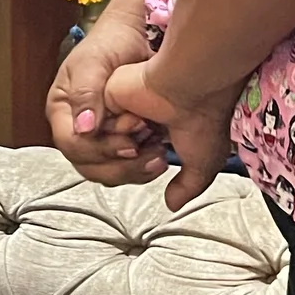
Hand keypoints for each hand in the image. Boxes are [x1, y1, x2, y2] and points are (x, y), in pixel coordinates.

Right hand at [46, 13, 168, 187]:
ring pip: (109, 170)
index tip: (129, 145)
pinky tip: (162, 152)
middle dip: (120, 167)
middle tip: (149, 157)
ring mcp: (102, 136)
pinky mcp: (125, 139)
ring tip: (159, 157)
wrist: (140, 33)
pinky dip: (144, 163)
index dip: (99, 151)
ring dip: (134, 169)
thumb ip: (86, 93)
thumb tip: (83, 128)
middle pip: (90, 166)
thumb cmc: (111, 41)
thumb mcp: (93, 61)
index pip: (72, 146)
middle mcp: (79, 129)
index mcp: (63, 112)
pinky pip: (129, 164)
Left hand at [104, 61, 238, 211]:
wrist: (191, 90)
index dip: (142, 171)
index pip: (131, 166)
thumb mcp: (202, 163)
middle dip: (132, 165)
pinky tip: (137, 118)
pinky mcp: (103, 99)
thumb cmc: (203, 119)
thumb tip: (172, 204)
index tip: (162, 163)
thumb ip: (187, 186)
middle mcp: (135, 121)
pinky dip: (114, 133)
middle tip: (156, 152)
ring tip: (147, 133)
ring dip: (124, 150)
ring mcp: (118, 110)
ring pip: (101, 151)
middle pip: (112, 163)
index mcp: (155, 131)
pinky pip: (92, 133)